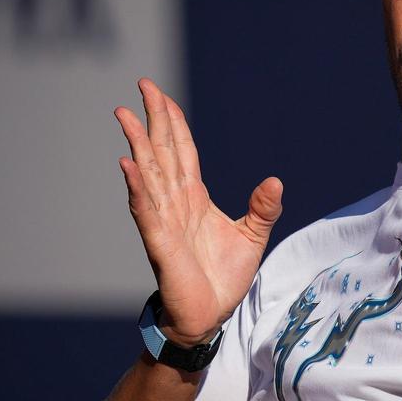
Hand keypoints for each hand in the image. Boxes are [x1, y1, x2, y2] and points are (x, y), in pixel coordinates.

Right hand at [115, 78, 282, 345]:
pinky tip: (128, 165)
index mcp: (195, 198)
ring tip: (125, 115)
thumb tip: (276, 180)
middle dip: (153, 119)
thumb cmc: (223, 277)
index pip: (182, 152)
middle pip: (162, 153)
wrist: (210, 315)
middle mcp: (175, 203)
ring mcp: (164, 221)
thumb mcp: (252, 236)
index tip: (161, 96)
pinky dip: (138, 188)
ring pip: (149, 174)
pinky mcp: (160, 243)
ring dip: (138, 145)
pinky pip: (146, 211)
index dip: (173, 123)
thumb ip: (263, 208)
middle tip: (141, 85)